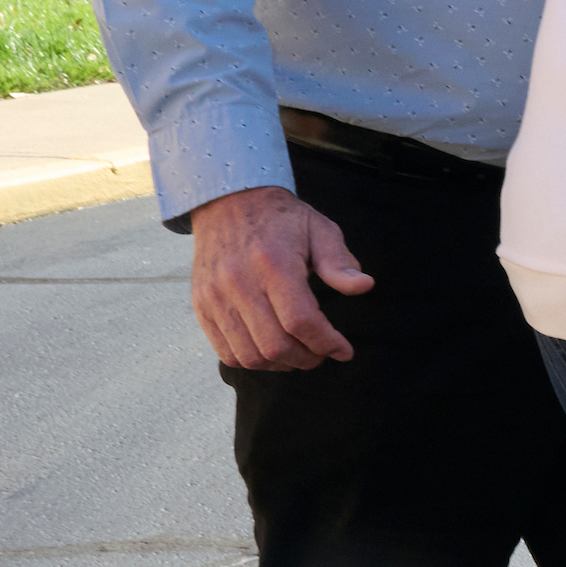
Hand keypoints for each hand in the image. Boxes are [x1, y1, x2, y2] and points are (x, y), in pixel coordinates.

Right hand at [190, 182, 374, 370]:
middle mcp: (239, 283)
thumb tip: (364, 286)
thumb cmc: (280, 219)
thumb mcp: (318, 229)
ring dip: (281, 364)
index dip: (327, 343)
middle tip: (322, 353)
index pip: (301, 321)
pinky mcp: (201, 306)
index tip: (344, 351)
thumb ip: (339, 261)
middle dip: (307, 358)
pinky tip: (271, 352)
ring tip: (299, 354)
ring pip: (250, 356)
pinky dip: (252, 360)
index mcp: (273, 264)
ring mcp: (215, 297)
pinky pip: (226, 352)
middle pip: (276, 345)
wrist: (228, 201)